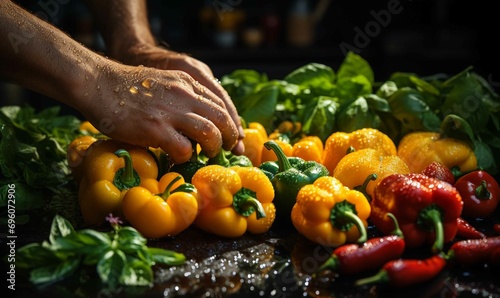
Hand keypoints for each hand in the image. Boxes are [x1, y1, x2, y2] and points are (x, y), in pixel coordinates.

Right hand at [79, 61, 239, 162]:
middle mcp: (184, 95)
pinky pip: (184, 149)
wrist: (98, 83)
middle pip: (223, 119)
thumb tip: (198, 119)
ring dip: (212, 148)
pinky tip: (178, 157)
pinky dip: (186, 157)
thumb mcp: (164, 82)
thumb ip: (183, 96)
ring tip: (206, 155)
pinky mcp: (156, 129)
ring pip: (211, 134)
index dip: (231, 123)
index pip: (222, 103)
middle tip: (225, 149)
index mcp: (188, 82)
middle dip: (229, 138)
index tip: (231, 137)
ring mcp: (171, 112)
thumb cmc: (127, 87)